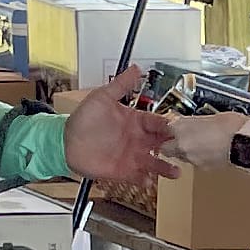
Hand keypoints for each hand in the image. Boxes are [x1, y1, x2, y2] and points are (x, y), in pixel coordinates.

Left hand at [62, 65, 176, 184]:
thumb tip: (136, 68)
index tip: (177, 127)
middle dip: (173, 147)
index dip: (168, 125)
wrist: (66, 141)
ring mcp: (131, 156)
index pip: (158, 123)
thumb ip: (121, 85)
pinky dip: (146, 180)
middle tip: (183, 149)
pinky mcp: (123, 171)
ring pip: (154, 163)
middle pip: (162, 143)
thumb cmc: (83, 119)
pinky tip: (151, 180)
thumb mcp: (102, 97)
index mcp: (136, 121)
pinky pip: (138, 177)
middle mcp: (137, 139)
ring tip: (175, 172)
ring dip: (165, 167)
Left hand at [165, 112, 245, 168]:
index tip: (174, 127)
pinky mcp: (202, 168)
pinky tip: (210, 150)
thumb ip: (195, 122)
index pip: (166, 129)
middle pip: (167, 147)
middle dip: (173, 144)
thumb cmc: (233, 126)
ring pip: (181, 156)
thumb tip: (192, 124)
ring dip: (186, 151)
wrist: (246, 142)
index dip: (170, 129)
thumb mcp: (211, 117)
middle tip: (183, 137)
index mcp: (181, 127)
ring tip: (201, 143)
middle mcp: (182, 144)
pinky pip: (194, 162)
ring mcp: (191, 158)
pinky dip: (199, 157)